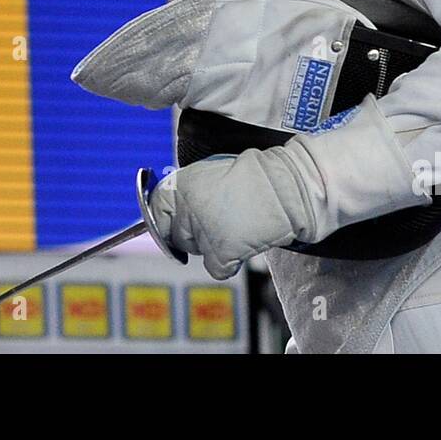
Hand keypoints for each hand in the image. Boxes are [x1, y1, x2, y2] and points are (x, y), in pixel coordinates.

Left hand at [146, 149, 317, 279]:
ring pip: (197, 252)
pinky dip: (229, 262)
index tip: (170, 227)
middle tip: (218, 223)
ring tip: (236, 228)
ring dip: (212, 246)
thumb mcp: (211, 171)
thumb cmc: (254, 176)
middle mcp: (185, 208)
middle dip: (193, 235)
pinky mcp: (219, 253)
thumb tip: (177, 209)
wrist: (284, 187)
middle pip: (176, 236)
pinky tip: (243, 243)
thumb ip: (190, 191)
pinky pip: (216, 268)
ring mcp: (201, 232)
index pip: (156, 210)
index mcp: (181, 184)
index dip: (163, 221)